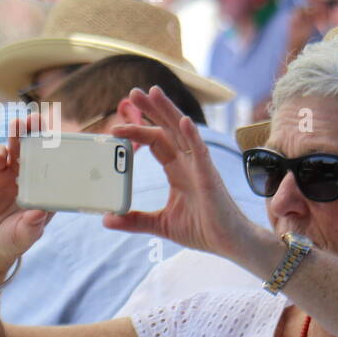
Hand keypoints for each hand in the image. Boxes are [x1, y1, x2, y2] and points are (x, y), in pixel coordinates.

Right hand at [0, 115, 52, 282]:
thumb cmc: (12, 241)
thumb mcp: (25, 237)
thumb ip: (32, 226)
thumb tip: (39, 213)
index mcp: (47, 191)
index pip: (58, 167)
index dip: (60, 151)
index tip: (63, 138)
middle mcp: (33, 178)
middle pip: (38, 151)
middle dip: (39, 134)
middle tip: (38, 119)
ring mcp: (13, 175)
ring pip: (17, 149)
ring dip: (18, 135)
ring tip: (18, 123)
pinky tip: (0, 153)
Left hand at [103, 86, 251, 257]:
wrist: (230, 244)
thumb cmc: (202, 230)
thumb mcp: (161, 224)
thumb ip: (135, 220)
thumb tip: (107, 220)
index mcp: (177, 170)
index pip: (155, 142)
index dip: (138, 131)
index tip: (116, 127)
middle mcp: (189, 163)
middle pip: (168, 129)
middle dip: (152, 109)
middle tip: (133, 92)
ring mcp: (201, 168)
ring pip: (183, 132)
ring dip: (168, 111)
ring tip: (154, 92)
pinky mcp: (210, 178)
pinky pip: (201, 153)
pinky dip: (193, 136)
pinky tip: (183, 121)